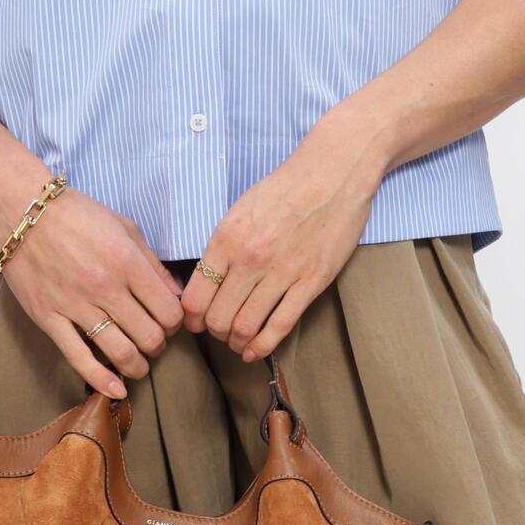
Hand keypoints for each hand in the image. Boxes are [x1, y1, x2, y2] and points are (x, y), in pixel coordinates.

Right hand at [0, 176, 184, 402]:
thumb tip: (176, 294)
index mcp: (127, 262)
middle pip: (150, 336)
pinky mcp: (48, 318)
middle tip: (153, 341)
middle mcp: (104, 287)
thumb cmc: (77, 214)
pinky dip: (102, 380)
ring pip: (121, 352)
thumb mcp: (124, 227)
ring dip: (137, 366)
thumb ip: (152, 263)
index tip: (169, 320)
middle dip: (159, 345)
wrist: (21, 210)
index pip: (169, 311)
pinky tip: (117, 389)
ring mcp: (74, 305)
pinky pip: (79, 358)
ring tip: (138, 363)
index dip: (176, 322)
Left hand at [178, 115, 382, 357]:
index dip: (191, 319)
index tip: (195, 322)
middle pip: (217, 318)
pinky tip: (256, 351)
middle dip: (214, 332)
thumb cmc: (285, 189)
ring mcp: (282, 273)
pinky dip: (263, 345)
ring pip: (246, 327)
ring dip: (237, 341)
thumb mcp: (240, 211)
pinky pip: (281, 325)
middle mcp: (250, 259)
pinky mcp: (312, 282)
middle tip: (218, 332)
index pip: (195, 297)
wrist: (333, 173)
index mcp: (226, 239)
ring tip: (237, 342)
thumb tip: (206, 283)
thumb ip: (222, 247)